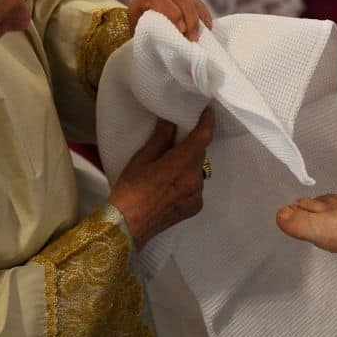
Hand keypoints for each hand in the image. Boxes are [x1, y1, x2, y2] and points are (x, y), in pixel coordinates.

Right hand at [108, 108, 215, 246]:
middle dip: (193, 144)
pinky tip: (171, 185)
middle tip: (179, 139)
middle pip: (200, 154)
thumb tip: (171, 120)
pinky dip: (188, 181)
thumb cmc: (130, 190)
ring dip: (189, 164)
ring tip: (170, 167)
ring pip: (198, 171)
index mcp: (180, 165)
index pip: (203, 137)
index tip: (208, 111)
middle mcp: (194, 180)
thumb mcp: (141, 159)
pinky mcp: (196, 207)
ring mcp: (197, 195)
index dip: (208, 121)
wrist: (128, 226)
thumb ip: (161, 138)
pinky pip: (196, 187)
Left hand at [128, 0, 212, 40]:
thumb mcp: (138, 33)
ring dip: (197, 20)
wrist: (145, 24)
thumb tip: (167, 43)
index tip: (180, 31)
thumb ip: (150, 33)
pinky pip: (199, 4)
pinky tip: (206, 29)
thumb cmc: (140, 33)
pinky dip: (204, 17)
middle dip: (188, 19)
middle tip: (192, 39)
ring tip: (198, 37)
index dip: (172, 13)